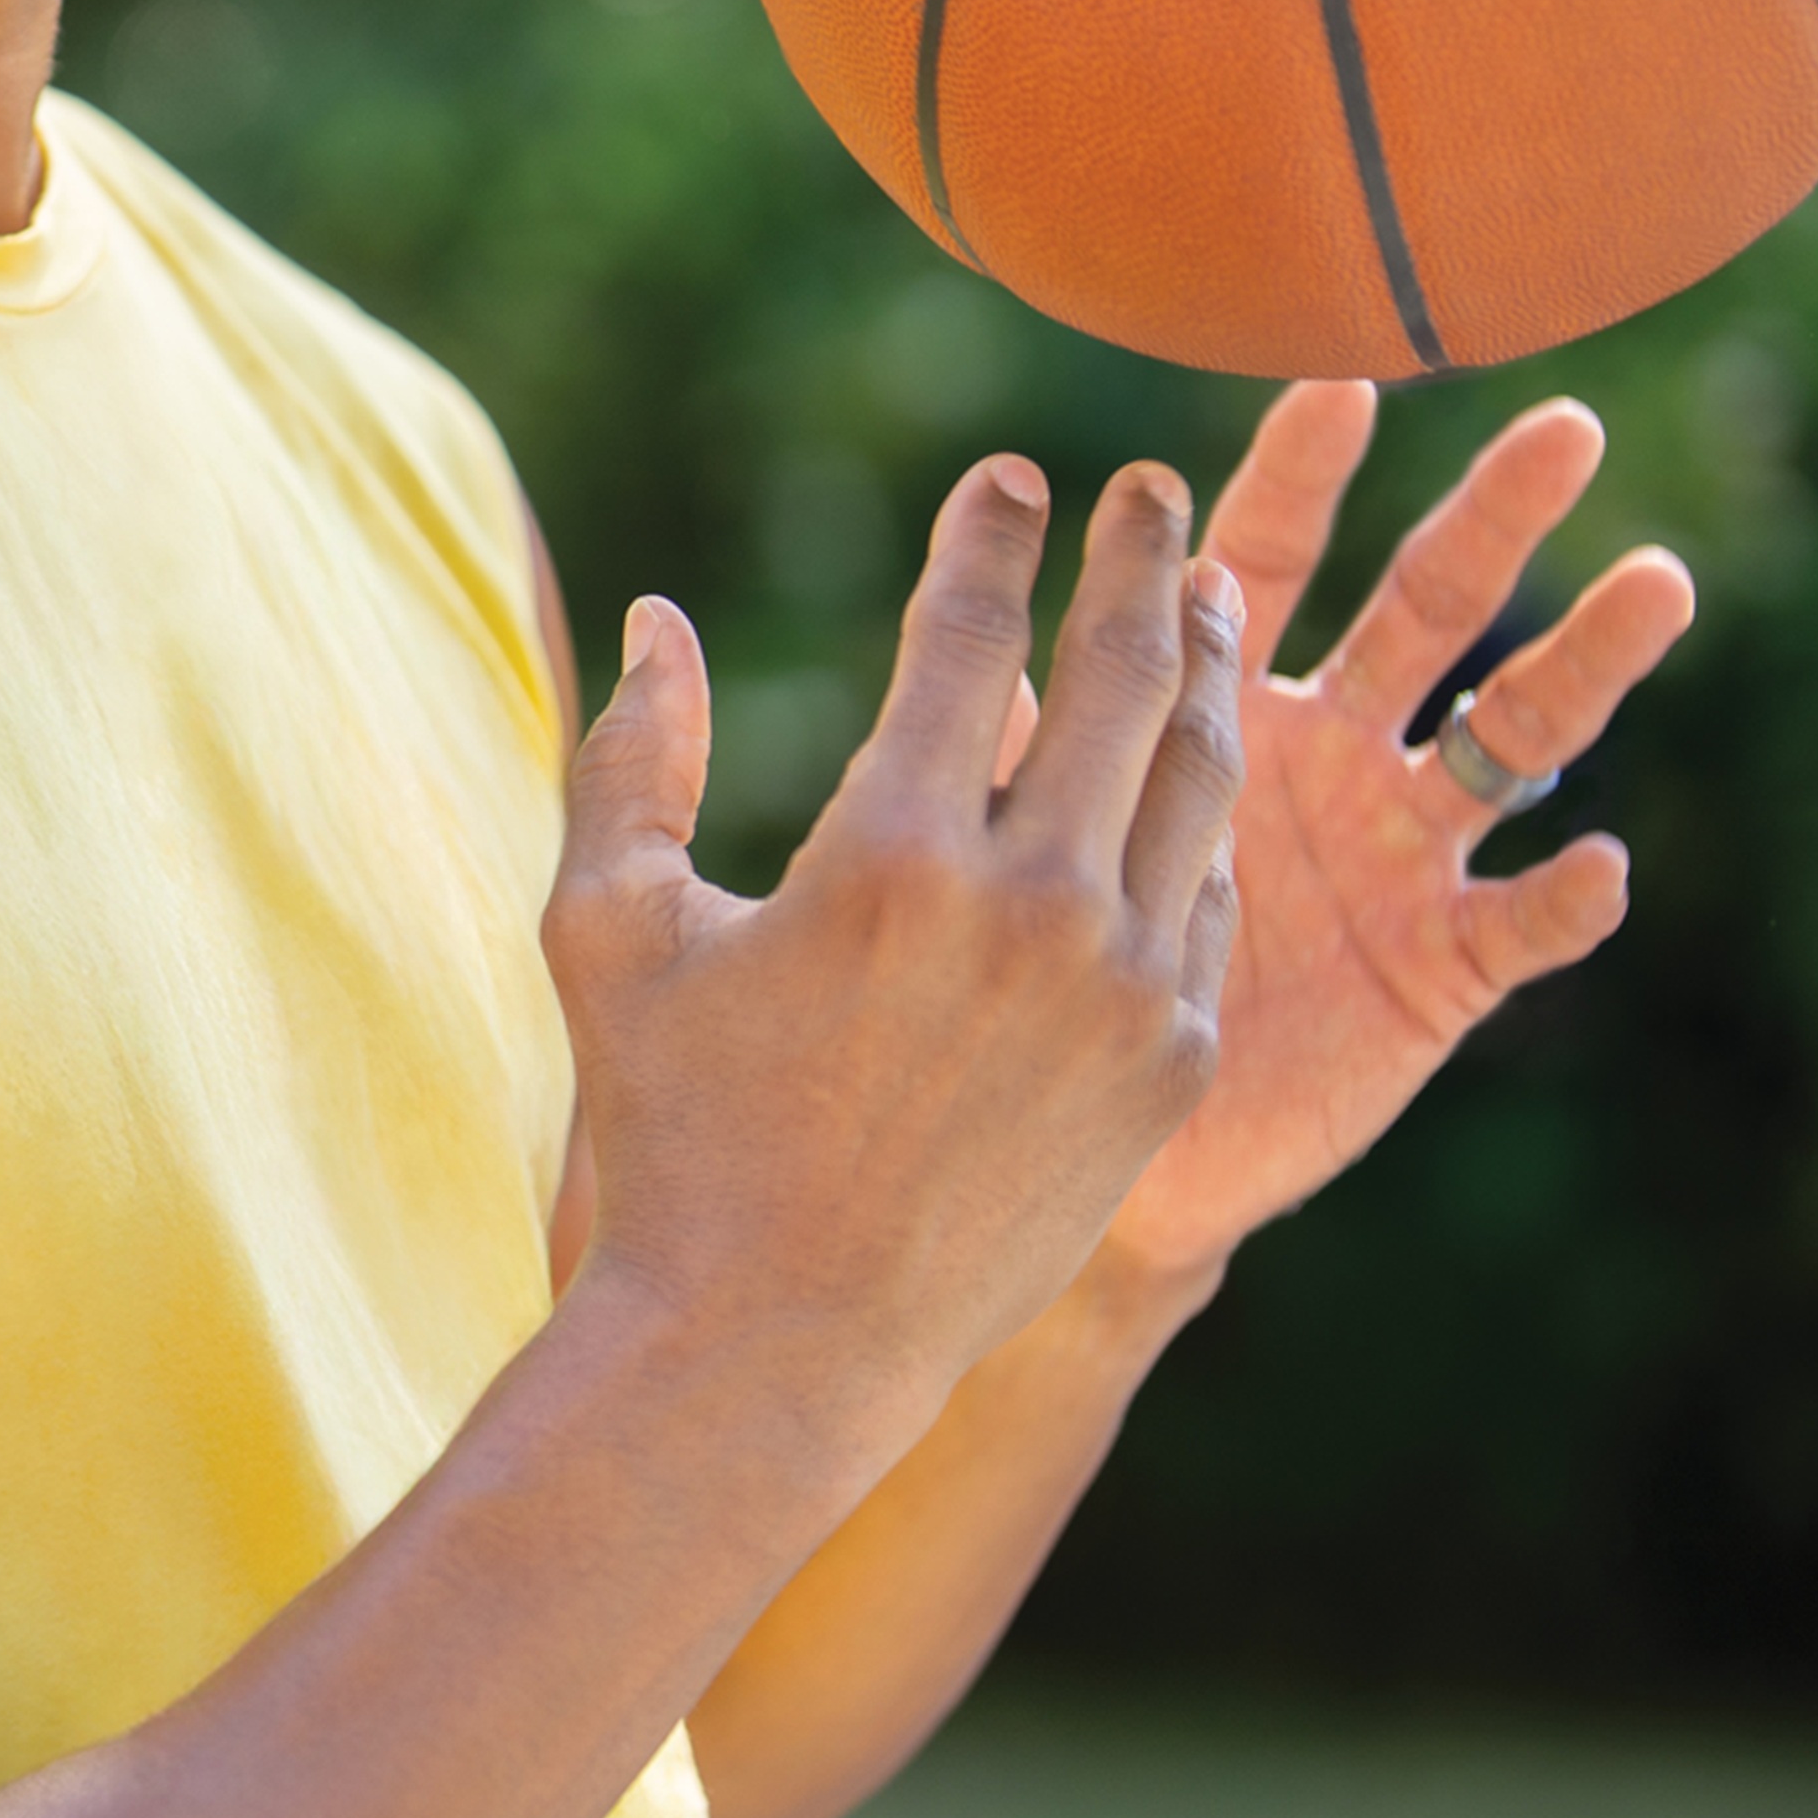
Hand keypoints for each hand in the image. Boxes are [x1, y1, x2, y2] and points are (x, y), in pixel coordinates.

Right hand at [549, 458, 1244, 1452]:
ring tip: (1207, 596)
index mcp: (889, 855)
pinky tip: (1186, 775)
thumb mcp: (609, 930)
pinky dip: (1195, 821)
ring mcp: (1122, 991)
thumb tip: (660, 617)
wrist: (782, 1339)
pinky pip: (1202, 903)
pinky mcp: (1170, 1066)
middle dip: (1138, 562)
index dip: (992, 540)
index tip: (1011, 478)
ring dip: (1203, 671)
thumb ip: (633, 758)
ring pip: (1194, 781)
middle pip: (1121, 678)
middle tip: (1146, 493)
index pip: (971, 637)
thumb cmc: (669, 1128)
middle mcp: (1032, 908)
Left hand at [1094, 384, 1694, 1283]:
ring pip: (1517, 743)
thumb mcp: (1013, 831)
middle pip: (1430, 610)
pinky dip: (1562, 898)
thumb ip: (1004, 723)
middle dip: (1492, 519)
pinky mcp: (1440, 972)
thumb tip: (965, 593)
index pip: (1266, 559)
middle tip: (1565, 426)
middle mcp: (1336, 754)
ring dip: (1587, 663)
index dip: (1300, 478)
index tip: (1337, 381)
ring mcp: (1400, 856)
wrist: (1094, 1144)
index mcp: (1228, 701)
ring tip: (1658, 580)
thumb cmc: (1037, 969)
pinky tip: (1599, 865)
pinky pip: (1517, 928)